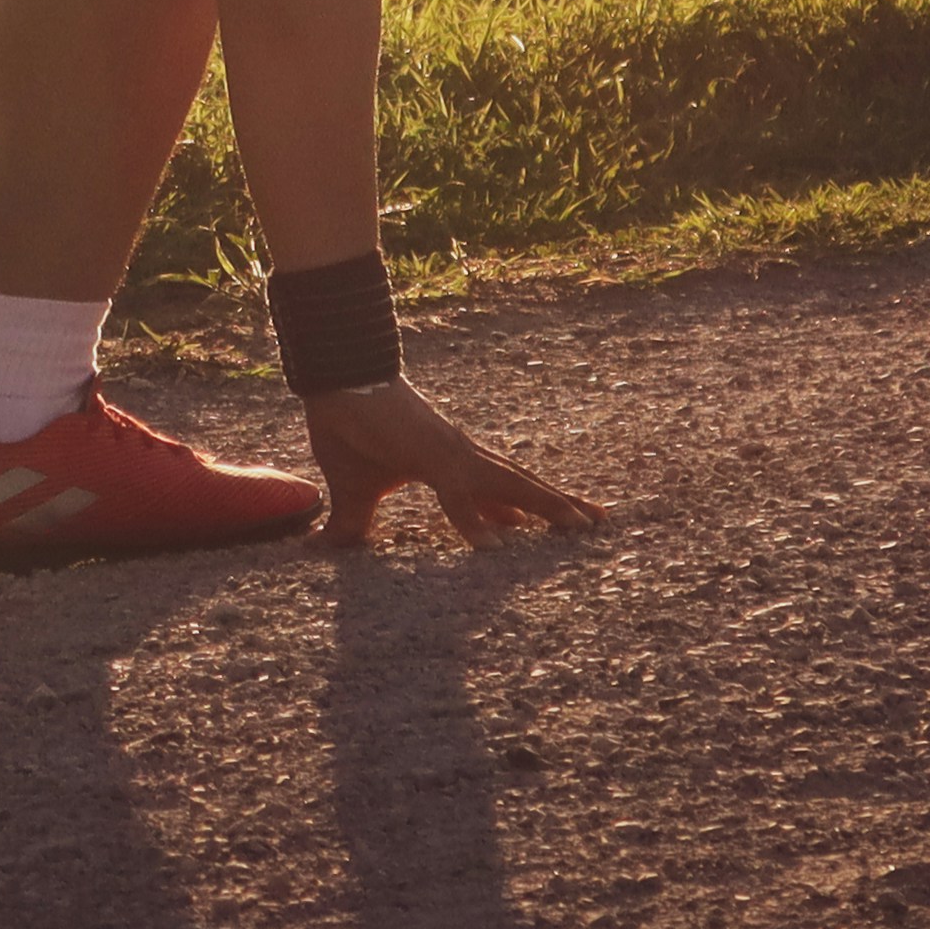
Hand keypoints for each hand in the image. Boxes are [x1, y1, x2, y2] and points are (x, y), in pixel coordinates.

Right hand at [299, 378, 603, 550]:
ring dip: (545, 505)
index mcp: (448, 465)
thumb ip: (352, 521)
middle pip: (520, 484)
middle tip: (600, 522)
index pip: (498, 491)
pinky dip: (476, 519)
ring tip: (581, 526)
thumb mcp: (353, 490)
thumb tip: (330, 550)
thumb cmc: (348, 427)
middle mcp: (459, 456)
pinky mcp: (427, 453)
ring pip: (508, 484)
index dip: (527, 509)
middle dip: (558, 504)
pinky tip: (495, 547)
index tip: (558, 527)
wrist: (334, 378)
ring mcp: (449, 452)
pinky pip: (457, 493)